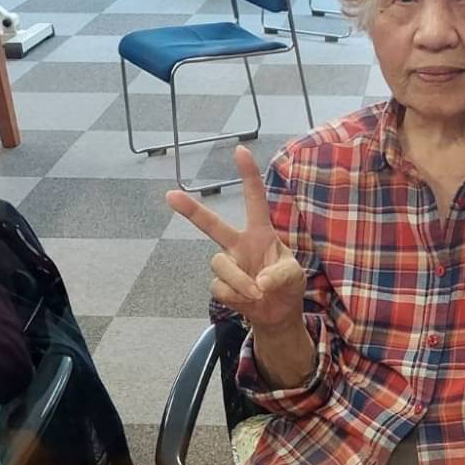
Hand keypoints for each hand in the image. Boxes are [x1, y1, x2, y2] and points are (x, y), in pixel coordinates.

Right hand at [165, 146, 304, 331]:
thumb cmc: (287, 285)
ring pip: (220, 264)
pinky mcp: (221, 285)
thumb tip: (259, 283)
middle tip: (170, 195)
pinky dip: (236, 296)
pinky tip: (248, 301)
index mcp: (260, 233)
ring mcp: (228, 264)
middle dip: (191, 210)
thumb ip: (281, 275)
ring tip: (258, 293)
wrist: (278, 314)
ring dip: (240, 280)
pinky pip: (220, 287)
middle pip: (211, 224)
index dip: (248, 175)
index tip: (240, 150)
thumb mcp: (294, 276)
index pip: (254, 199)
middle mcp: (239, 244)